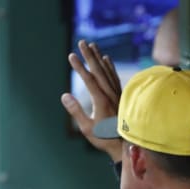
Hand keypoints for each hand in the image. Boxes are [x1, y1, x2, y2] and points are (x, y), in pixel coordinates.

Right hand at [62, 40, 122, 161]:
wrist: (125, 144)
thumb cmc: (103, 138)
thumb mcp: (86, 128)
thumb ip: (76, 111)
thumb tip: (65, 95)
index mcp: (101, 100)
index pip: (88, 79)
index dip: (79, 66)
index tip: (71, 56)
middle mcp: (110, 94)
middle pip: (98, 70)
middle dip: (89, 55)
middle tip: (82, 42)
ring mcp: (116, 94)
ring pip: (107, 71)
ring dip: (99, 57)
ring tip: (92, 45)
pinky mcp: (120, 96)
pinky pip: (114, 76)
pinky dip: (109, 66)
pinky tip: (106, 59)